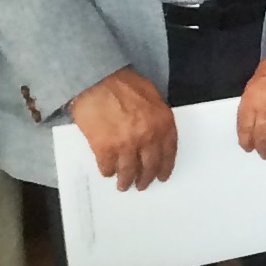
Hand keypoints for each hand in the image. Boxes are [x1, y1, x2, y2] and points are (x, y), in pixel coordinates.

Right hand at [70, 66, 176, 190]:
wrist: (96, 80)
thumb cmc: (123, 83)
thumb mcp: (151, 96)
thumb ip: (156, 117)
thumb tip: (155, 134)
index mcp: (163, 122)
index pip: (169, 152)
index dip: (165, 166)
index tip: (162, 176)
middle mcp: (148, 137)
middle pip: (149, 165)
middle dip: (145, 178)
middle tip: (141, 184)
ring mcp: (126, 145)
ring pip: (128, 171)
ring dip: (126, 180)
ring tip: (123, 185)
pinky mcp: (104, 148)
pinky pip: (108, 167)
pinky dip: (108, 171)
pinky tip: (107, 171)